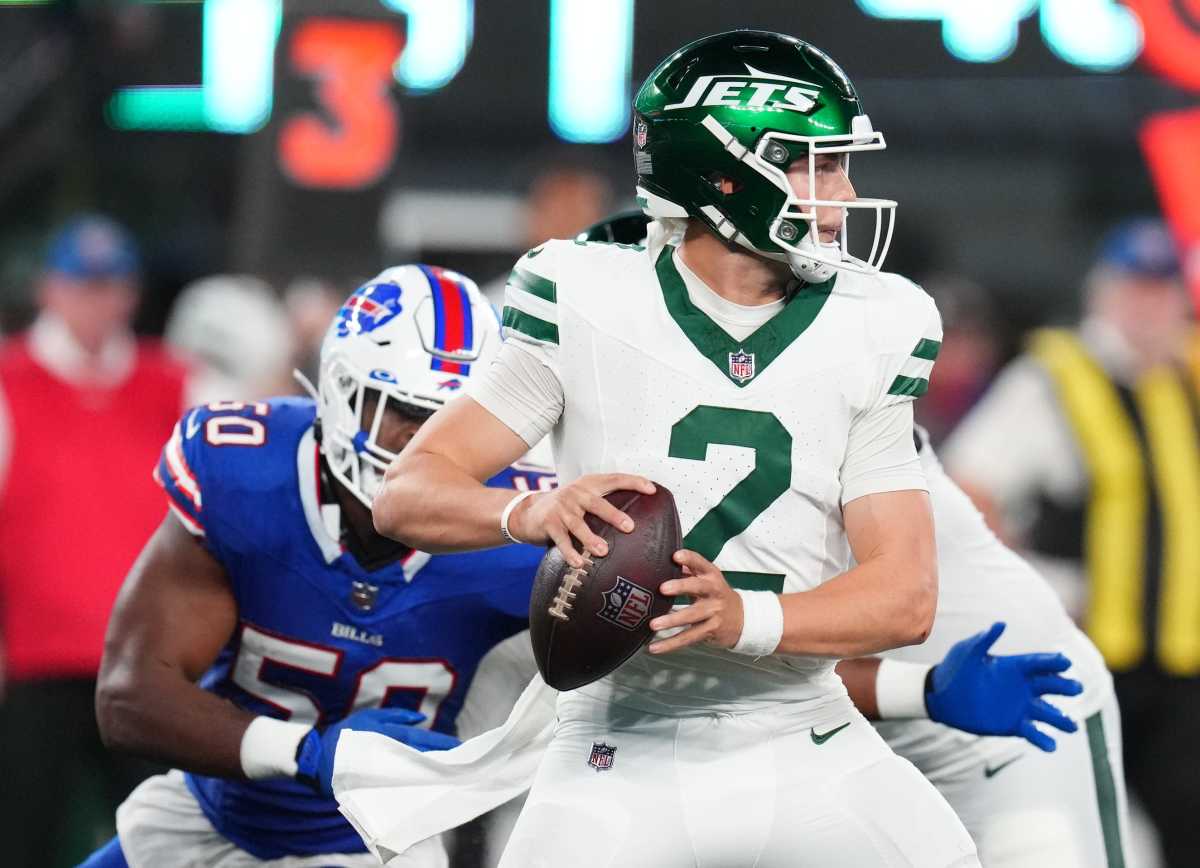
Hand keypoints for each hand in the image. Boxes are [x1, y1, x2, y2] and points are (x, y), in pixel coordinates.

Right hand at [295, 707, 460, 796]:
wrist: (317, 760)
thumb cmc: (345, 734)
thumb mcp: (368, 717)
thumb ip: (396, 715)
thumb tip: (421, 718)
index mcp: (388, 736)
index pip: (420, 740)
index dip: (440, 743)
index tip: (459, 745)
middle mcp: (389, 755)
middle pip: (422, 756)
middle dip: (442, 758)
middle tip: (462, 760)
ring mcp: (385, 771)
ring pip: (415, 770)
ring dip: (432, 769)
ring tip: (451, 770)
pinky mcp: (379, 784)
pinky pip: (403, 782)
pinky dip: (417, 781)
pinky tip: (430, 782)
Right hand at [509, 473, 655, 567]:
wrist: (528, 511)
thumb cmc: (565, 507)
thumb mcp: (583, 497)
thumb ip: (603, 502)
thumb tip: (637, 520)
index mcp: (589, 484)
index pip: (614, 479)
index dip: (633, 482)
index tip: (652, 490)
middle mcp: (575, 493)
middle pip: (597, 503)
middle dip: (613, 515)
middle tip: (629, 527)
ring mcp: (561, 508)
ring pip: (578, 524)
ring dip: (591, 538)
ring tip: (603, 551)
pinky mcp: (549, 523)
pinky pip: (561, 540)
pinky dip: (570, 552)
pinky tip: (578, 563)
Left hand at [647, 550, 742, 653]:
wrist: (742, 619)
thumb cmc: (715, 595)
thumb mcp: (706, 579)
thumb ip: (687, 570)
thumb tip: (663, 561)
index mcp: (711, 576)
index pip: (701, 563)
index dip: (689, 559)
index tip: (675, 556)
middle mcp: (714, 592)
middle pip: (698, 588)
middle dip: (681, 587)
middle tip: (662, 588)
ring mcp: (714, 612)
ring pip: (691, 616)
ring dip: (672, 621)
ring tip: (654, 624)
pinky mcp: (710, 630)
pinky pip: (688, 638)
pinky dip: (670, 644)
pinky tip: (654, 647)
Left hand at [925, 622, 1082, 751]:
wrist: (941, 697)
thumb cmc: (954, 669)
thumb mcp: (967, 652)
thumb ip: (984, 640)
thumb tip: (1000, 624)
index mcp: (1014, 666)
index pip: (1039, 663)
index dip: (1053, 662)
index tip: (1066, 662)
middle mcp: (1023, 686)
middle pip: (1050, 685)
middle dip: (1064, 686)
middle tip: (1076, 688)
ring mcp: (1021, 706)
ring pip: (1047, 712)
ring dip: (1060, 719)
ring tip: (1072, 727)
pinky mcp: (1014, 725)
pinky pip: (1033, 732)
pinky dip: (1043, 739)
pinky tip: (1051, 746)